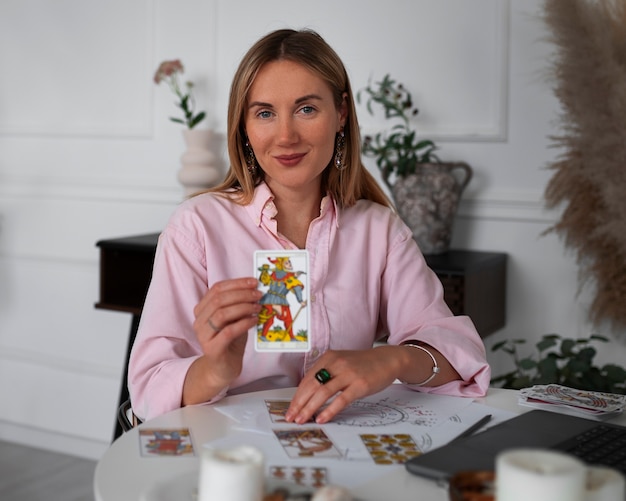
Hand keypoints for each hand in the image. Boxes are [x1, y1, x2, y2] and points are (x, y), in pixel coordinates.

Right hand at [184, 277, 261, 403]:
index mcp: (202, 309)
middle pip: (219, 299)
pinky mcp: (212, 349)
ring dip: (243, 307)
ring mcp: (203, 335)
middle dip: (242, 294)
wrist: (223, 368)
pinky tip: (254, 320)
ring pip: (222, 314)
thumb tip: (256, 289)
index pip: (217, 288)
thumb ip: (240, 304)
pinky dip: (243, 323)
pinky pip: (228, 332)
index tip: (254, 282)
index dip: (237, 283)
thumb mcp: (235, 318)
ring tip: (258, 307)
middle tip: (259, 295)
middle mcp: (199, 321)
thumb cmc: (230, 340)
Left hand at [285, 346, 400, 424]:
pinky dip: (329, 410)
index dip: (297, 395)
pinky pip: (341, 399)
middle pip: (312, 386)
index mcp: (328, 358)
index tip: (290, 409)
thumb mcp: (341, 363)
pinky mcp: (360, 384)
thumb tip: (309, 395)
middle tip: (291, 417)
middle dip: (299, 404)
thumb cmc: (362, 365)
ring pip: (323, 393)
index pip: (307, 379)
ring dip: (310, 408)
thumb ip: (326, 374)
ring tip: (302, 420)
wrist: (387, 359)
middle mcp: (336, 363)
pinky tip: (322, 419)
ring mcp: (348, 374)